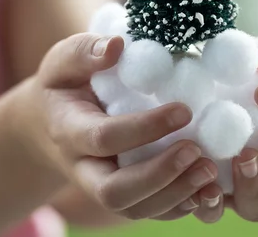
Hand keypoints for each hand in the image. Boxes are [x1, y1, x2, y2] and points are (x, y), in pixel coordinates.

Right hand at [15, 33, 218, 219]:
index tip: (184, 110)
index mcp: (69, 131)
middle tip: (197, 151)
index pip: (105, 138)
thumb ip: (85, 51)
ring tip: (209, 170)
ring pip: (133, 208)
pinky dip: (178, 206)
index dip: (145, 128)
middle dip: (159, 175)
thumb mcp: (63, 61)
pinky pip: (147, 212)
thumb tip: (118, 46)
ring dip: (174, 194)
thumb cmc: (63, 85)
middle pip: (115, 191)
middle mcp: (84, 167)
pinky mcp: (122, 195)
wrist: (49, 123)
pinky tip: (205, 188)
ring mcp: (100, 186)